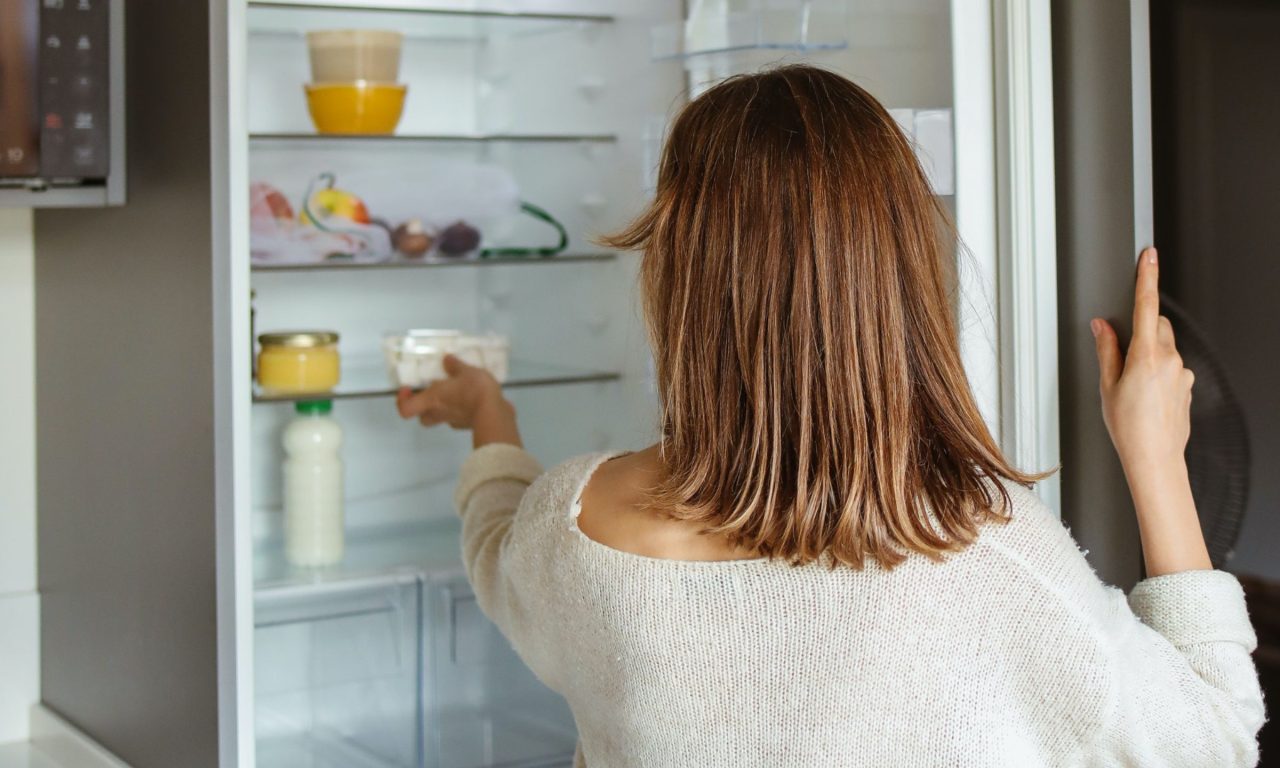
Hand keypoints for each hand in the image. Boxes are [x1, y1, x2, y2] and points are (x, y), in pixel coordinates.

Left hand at [395, 355, 521, 447]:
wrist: (494, 413)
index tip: (409, 389)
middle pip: (423, 418)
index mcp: (433, 399)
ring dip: (444, 408)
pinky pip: (459, 418)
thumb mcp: (466, 370)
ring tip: (456, 394)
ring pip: (441, 418)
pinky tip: (473, 400)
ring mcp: (454, 421)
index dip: (402, 401)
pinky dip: (462, 410)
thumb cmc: (474, 390)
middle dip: (424, 408)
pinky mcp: (468, 425)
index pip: (406, 409)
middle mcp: (439, 413)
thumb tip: (446, 360)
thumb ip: (455, 366)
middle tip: (433, 394)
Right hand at [1091, 247, 1193, 476]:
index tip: (1150, 256)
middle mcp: (1171, 360)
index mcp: (1146, 356)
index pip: (1146, 305)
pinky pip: (1173, 368)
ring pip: (1166, 347)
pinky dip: (1159, 373)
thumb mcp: (1107, 387)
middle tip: (1122, 354)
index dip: (1147, 277)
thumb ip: (1107, 350)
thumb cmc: (1129, 429)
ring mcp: (1183, 373)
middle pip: (1158, 326)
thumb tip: (1103, 327)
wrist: (1155, 458)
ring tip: (1133, 386)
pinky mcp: (1188, 386)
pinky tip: (1146, 397)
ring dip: (1150, 355)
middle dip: (1143, 329)